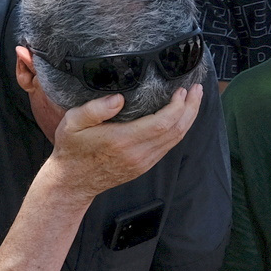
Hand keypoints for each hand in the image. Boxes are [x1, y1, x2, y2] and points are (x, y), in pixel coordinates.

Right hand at [46, 84, 202, 198]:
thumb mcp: (72, 123)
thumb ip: (94, 109)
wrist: (73, 182)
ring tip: (194, 99)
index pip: (162, 123)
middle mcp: (138, 153)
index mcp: (123, 141)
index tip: (182, 90)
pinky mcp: (145, 165)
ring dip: (188, 118)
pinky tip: (181, 116)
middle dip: (190, 108)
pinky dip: (179, 129)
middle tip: (197, 89)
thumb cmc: (72, 150)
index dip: (177, 106)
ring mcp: (144, 161)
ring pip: (176, 139)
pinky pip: (169, 146)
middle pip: (176, 130)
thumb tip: (119, 98)